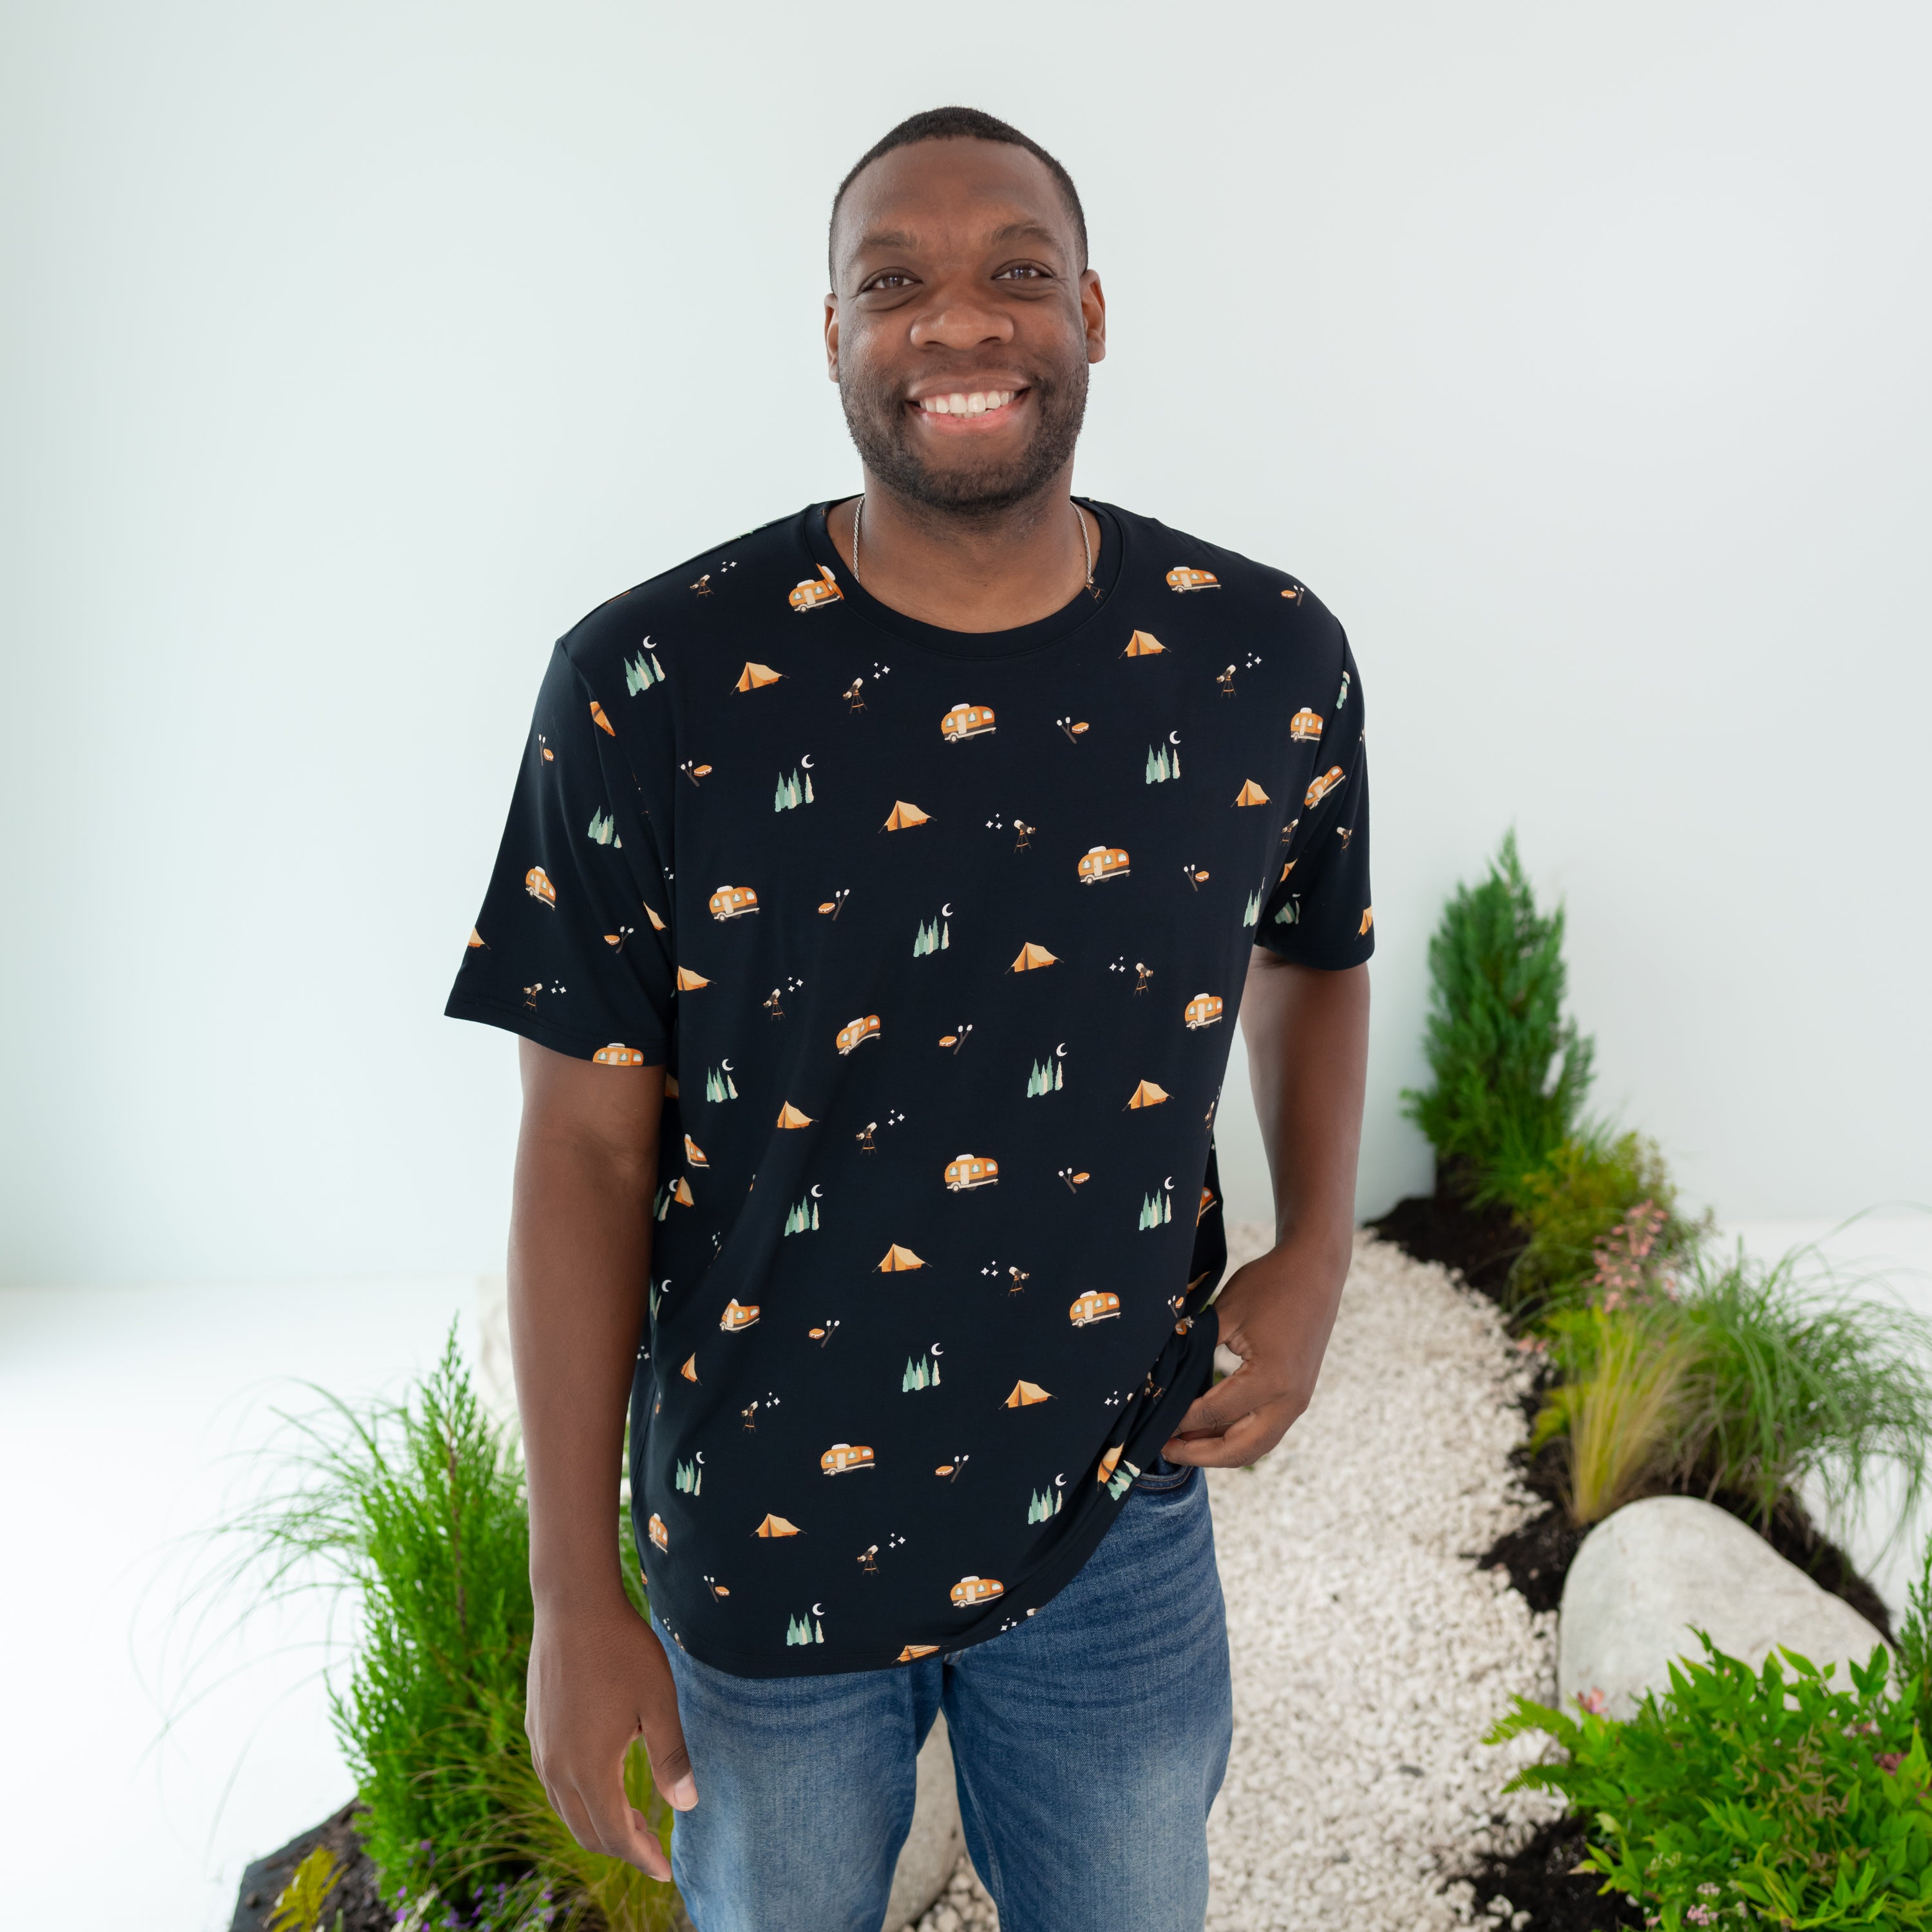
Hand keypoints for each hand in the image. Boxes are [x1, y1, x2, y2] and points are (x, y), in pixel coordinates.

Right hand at [526, 1591, 695, 1879]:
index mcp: (590, 1769)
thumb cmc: (623, 1650)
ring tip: (632, 1819)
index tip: (665, 1871)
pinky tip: (600, 1782)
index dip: (641, 1858)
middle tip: (652, 1846)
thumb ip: (672, 1757)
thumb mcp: (659, 1702)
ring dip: (598, 1824)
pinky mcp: (535, 1729)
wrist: (573, 1605)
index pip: (615, 1835)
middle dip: (621, 1847)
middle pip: (586, 1832)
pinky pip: (554, 1783)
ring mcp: (541, 1749)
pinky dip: (579, 1799)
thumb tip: (688, 1806)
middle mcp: (557, 1768)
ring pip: (566, 1810)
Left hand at [1161, 1241, 1347, 1468]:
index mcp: (1270, 1380)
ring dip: (1220, 1451)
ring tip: (1183, 1444)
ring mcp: (1297, 1401)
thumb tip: (1159, 1376)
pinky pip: (1266, 1429)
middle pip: (1240, 1450)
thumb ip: (1194, 1348)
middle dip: (1200, 1455)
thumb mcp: (1224, 1313)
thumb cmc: (1269, 1284)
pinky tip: (1208, 1429)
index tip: (1152, 1422)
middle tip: (1164, 1450)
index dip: (1179, 1421)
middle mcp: (1289, 1400)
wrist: (1315, 1269)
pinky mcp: (1298, 1395)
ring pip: (1256, 1446)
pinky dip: (1237, 1436)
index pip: (1213, 1414)